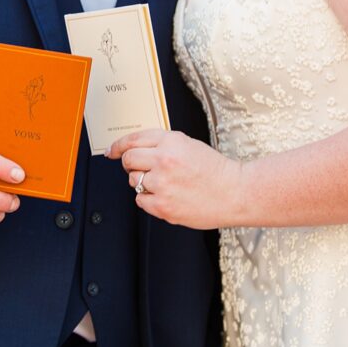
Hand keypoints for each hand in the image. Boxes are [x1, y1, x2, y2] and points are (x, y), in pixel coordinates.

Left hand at [106, 129, 240, 229]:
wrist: (235, 193)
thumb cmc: (215, 170)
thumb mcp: (189, 144)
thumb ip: (162, 144)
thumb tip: (135, 149)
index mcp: (171, 142)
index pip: (133, 140)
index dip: (118, 146)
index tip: (112, 150)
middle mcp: (164, 161)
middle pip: (128, 160)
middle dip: (131, 164)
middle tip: (143, 168)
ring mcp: (162, 184)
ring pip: (134, 181)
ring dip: (143, 182)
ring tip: (165, 183)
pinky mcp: (163, 206)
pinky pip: (140, 200)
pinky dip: (149, 199)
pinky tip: (167, 195)